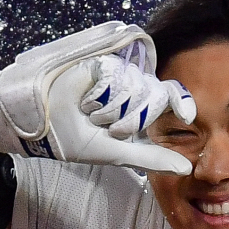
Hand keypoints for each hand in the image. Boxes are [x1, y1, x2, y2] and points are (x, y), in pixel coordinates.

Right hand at [0, 22, 194, 173]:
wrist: (40, 124)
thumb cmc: (74, 139)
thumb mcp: (115, 153)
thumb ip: (151, 158)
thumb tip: (186, 168)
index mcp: (137, 106)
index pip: (168, 96)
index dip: (180, 102)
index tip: (187, 115)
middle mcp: (130, 85)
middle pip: (154, 96)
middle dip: (130, 120)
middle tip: (106, 126)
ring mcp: (115, 70)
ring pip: (135, 87)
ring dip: (110, 111)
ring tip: (90, 112)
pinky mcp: (100, 60)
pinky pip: (116, 75)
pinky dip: (99, 95)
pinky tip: (84, 99)